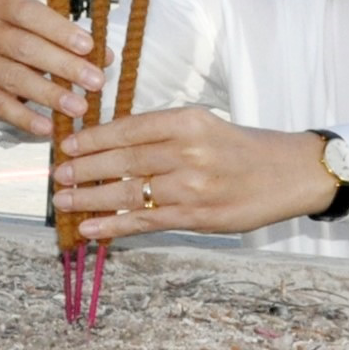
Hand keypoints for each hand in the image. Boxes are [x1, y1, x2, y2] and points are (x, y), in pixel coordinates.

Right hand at [0, 0, 103, 136]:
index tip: (89, 47)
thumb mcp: (37, 29)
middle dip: (64, 66)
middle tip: (95, 82)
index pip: (29, 12)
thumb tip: (105, 58)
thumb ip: (66, 39)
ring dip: (50, 94)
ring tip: (78, 107)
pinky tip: (48, 125)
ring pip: (13, 77)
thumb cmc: (14, 38)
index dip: (60, 30)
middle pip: (24, 47)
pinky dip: (25, 117)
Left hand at [51, 108, 334, 238]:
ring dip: (90, 198)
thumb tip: (112, 144)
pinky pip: (145, 221)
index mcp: (188, 121)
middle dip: (85, 168)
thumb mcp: (206, 126)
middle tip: (58, 173)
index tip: (68, 144)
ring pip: (128, 192)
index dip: (93, 138)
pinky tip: (90, 228)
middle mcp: (188, 151)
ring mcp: (192, 186)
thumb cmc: (244, 149)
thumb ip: (164, 134)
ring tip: (64, 201)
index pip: (129, 128)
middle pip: (123, 160)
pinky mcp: (197, 216)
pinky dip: (113, 225)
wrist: (290, 174)